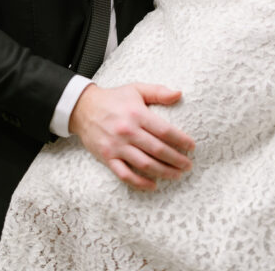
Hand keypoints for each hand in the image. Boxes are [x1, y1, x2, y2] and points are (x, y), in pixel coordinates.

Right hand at [69, 83, 194, 189]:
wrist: (83, 108)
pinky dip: (140, 183)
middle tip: (188, 165)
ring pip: (144, 164)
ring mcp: (116, 146)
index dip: (180, 140)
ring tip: (177, 175)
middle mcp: (127, 131)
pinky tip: (153, 185)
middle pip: (157, 150)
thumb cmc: (114, 98)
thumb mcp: (136, 89)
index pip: (164, 130)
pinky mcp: (107, 157)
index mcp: (136, 114)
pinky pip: (125, 174)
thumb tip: (179, 94)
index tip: (191, 147)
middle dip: (176, 160)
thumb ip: (158, 92)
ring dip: (164, 172)